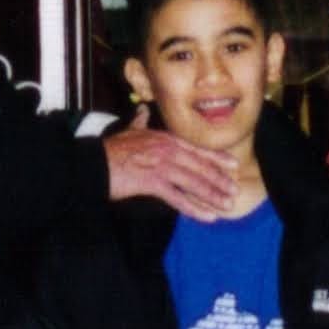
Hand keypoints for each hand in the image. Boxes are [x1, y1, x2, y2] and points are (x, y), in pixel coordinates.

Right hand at [103, 125, 237, 220]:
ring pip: (194, 183)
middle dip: (220, 180)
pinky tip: (208, 217)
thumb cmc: (110, 150)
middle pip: (201, 166)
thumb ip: (140, 122)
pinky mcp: (152, 183)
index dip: (217, 158)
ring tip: (227, 205)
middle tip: (234, 191)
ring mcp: (161, 166)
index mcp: (165, 138)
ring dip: (214, 196)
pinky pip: (179, 198)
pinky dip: (196, 209)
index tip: (233, 166)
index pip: (197, 149)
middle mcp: (167, 150)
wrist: (93, 163)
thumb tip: (143, 110)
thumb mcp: (129, 131)